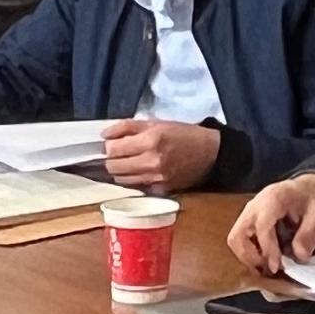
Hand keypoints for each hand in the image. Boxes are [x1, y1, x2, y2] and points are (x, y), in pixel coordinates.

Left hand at [102, 118, 220, 192]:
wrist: (210, 153)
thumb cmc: (183, 134)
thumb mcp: (156, 123)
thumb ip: (127, 127)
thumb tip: (104, 135)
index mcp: (151, 141)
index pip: (113, 150)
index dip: (109, 146)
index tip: (114, 143)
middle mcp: (152, 162)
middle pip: (114, 167)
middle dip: (112, 159)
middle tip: (120, 153)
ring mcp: (156, 178)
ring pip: (122, 180)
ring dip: (122, 171)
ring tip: (131, 161)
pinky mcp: (161, 190)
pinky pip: (137, 186)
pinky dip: (135, 179)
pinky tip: (142, 171)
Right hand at [231, 173, 314, 273]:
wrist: (310, 187)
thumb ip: (310, 235)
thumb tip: (299, 256)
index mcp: (274, 199)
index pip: (262, 226)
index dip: (267, 249)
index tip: (276, 266)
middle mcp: (256, 204)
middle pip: (237, 234)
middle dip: (249, 256)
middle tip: (269, 268)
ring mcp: (250, 211)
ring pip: (235, 238)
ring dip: (247, 256)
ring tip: (267, 266)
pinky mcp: (250, 219)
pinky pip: (241, 238)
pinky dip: (249, 252)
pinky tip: (266, 259)